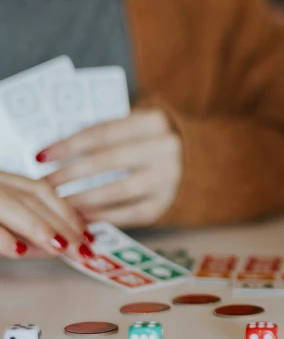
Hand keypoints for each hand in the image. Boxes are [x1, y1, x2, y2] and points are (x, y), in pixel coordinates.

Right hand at [0, 172, 92, 261]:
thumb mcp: (5, 218)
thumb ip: (26, 231)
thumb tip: (61, 245)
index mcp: (3, 181)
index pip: (42, 191)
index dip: (67, 212)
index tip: (87, 234)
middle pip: (33, 200)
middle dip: (62, 226)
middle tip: (81, 250)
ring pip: (12, 206)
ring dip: (40, 228)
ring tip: (61, 248)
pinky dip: (3, 237)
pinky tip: (18, 251)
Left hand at [42, 109, 182, 227]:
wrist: (190, 158)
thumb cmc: (145, 140)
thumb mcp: (132, 126)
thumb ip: (102, 135)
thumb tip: (53, 153)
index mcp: (154, 121)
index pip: (103, 132)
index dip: (68, 145)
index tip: (39, 156)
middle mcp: (166, 148)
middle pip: (109, 161)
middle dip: (70, 174)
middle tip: (43, 184)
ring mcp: (168, 177)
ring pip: (118, 189)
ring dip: (82, 198)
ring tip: (56, 203)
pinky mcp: (165, 203)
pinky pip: (128, 213)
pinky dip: (102, 216)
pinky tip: (80, 217)